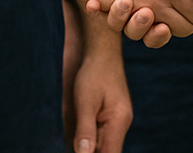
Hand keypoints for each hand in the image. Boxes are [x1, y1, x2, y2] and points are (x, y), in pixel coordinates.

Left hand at [70, 29, 133, 152]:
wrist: (99, 50)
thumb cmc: (94, 72)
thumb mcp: (86, 101)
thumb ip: (85, 129)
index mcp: (119, 121)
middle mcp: (118, 125)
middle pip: (104, 152)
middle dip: (87, 152)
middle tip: (73, 145)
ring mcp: (111, 122)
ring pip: (99, 147)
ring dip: (85, 147)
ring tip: (75, 132)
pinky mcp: (103, 118)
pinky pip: (95, 138)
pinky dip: (84, 142)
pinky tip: (74, 139)